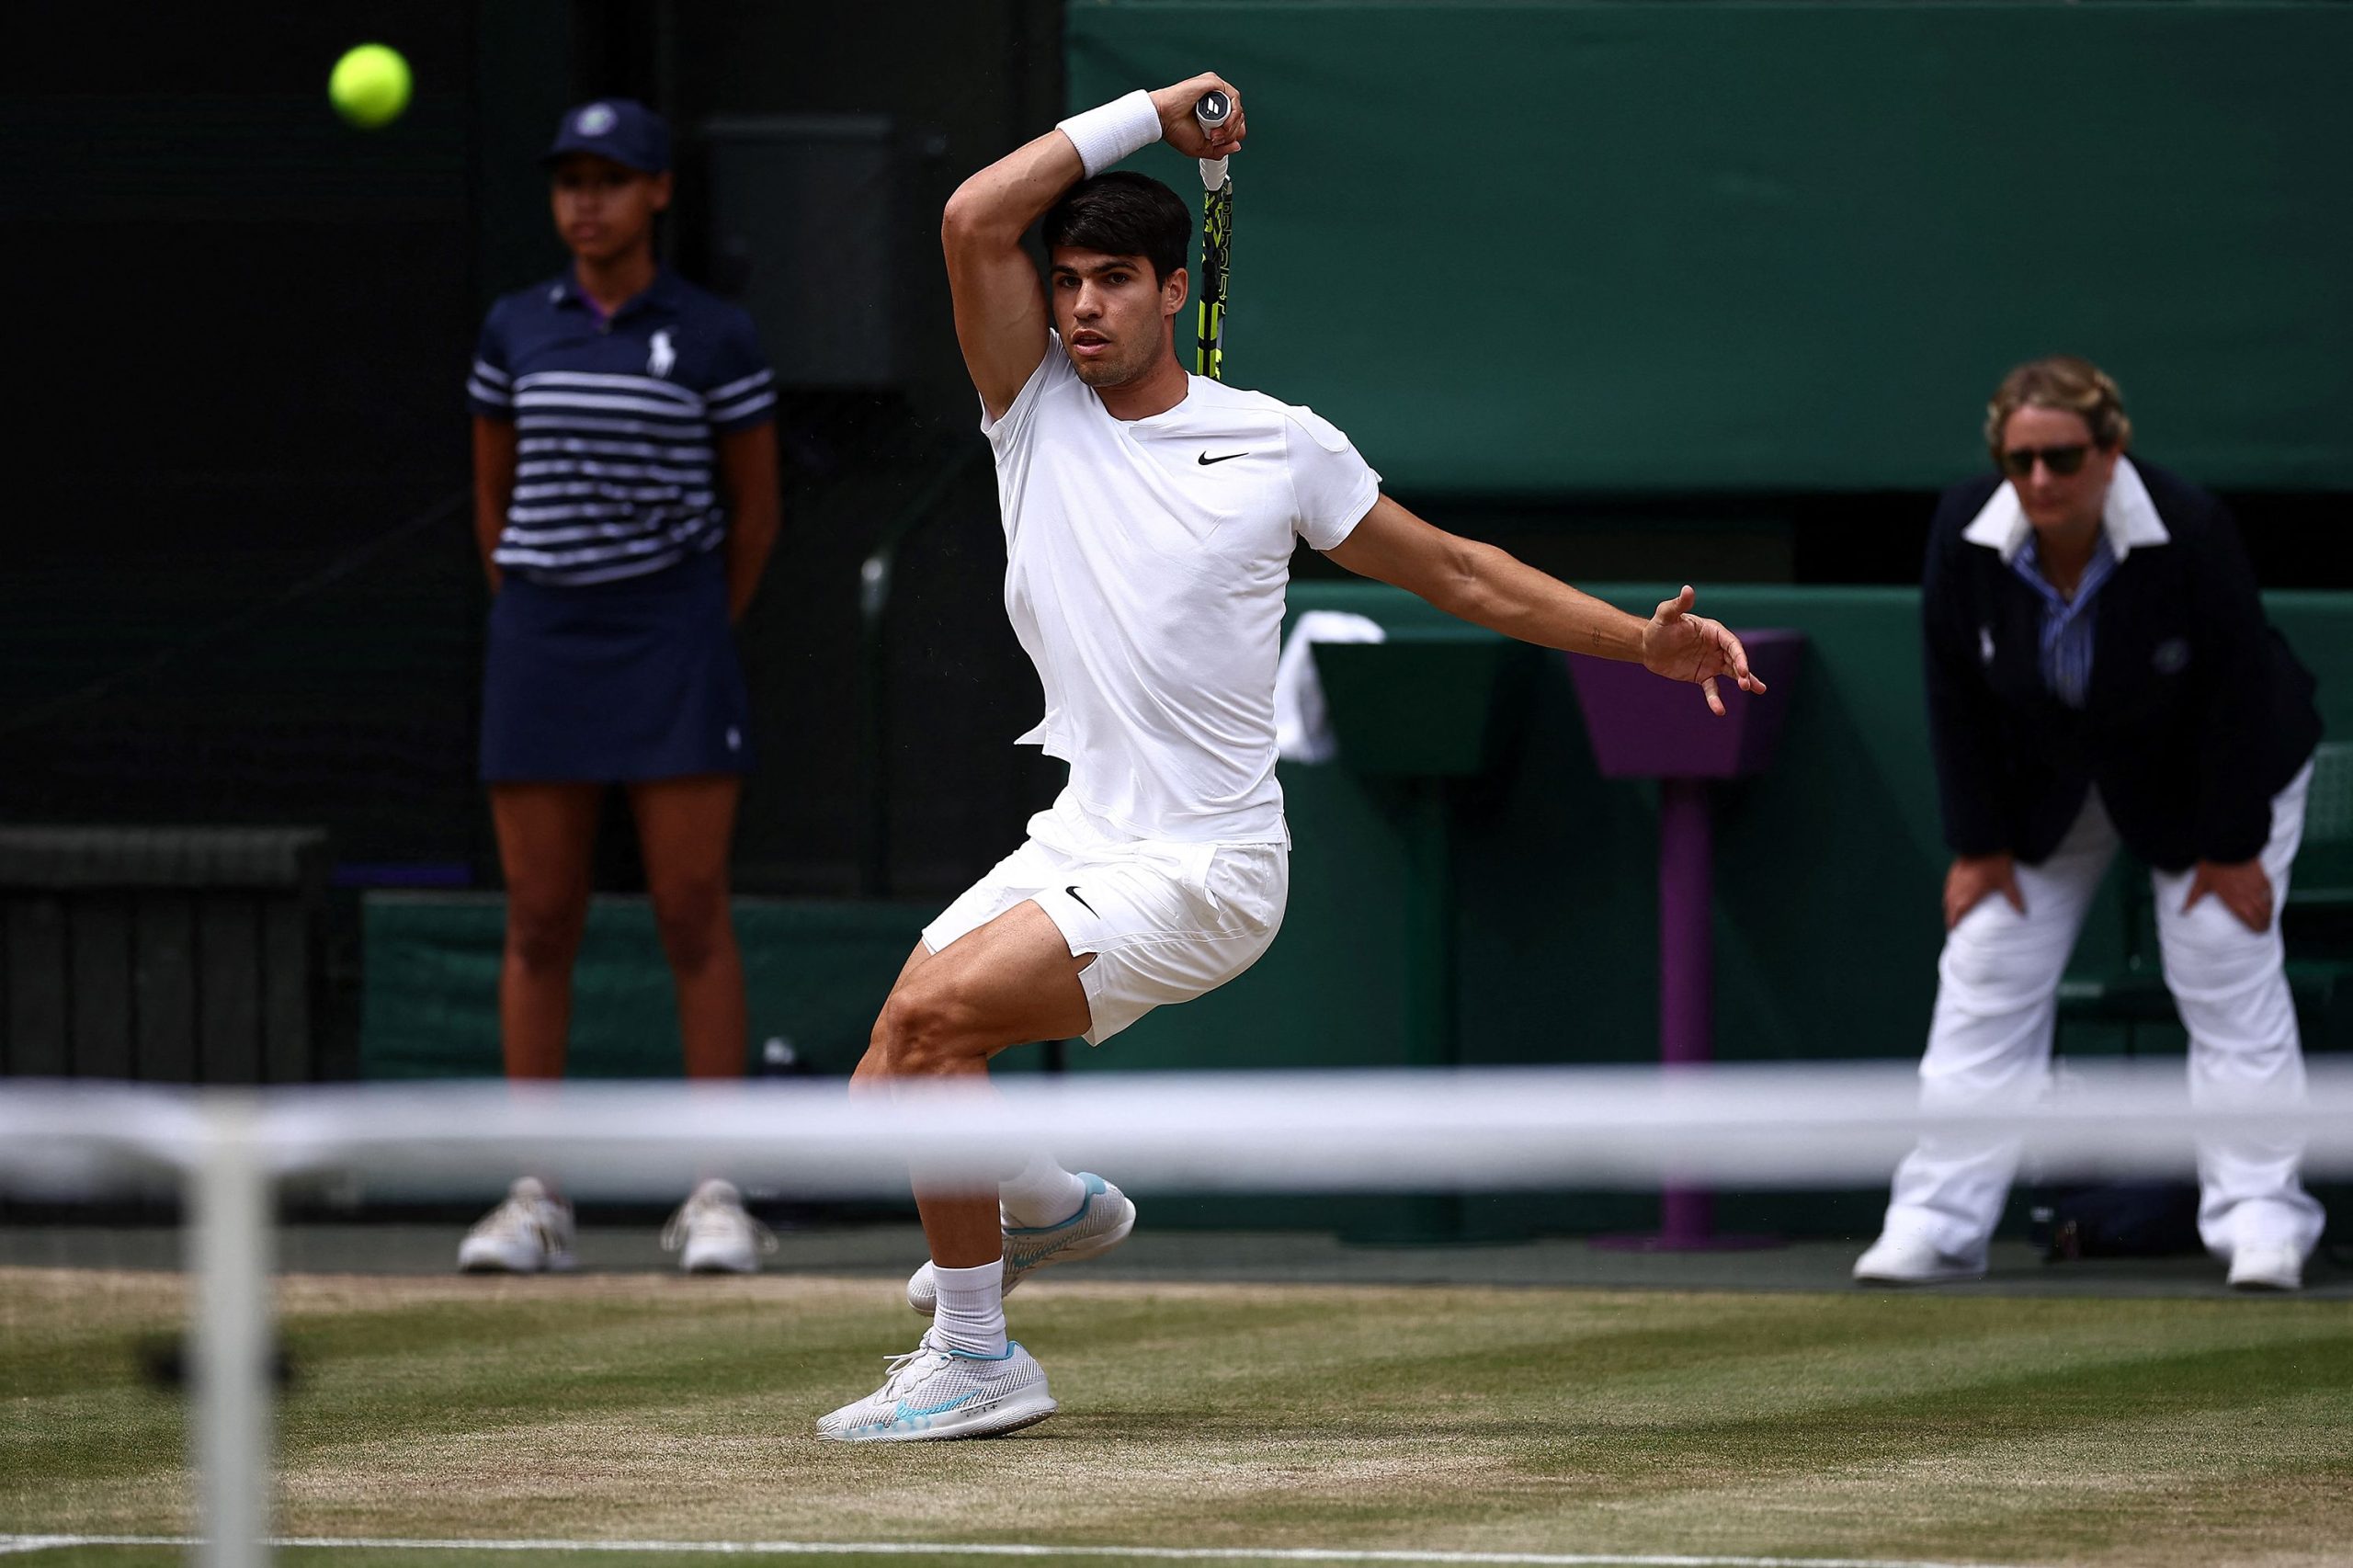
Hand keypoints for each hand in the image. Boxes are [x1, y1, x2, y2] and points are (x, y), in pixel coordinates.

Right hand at [1151, 74, 1244, 159]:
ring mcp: (1215, 91)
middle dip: (1231, 133)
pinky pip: (1233, 97)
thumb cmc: (1176, 130)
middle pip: (1238, 116)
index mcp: (1213, 113)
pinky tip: (1222, 122)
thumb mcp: (1201, 148)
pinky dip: (1232, 113)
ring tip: (1217, 133)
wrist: (1163, 119)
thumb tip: (1236, 146)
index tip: (1222, 142)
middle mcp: (1215, 101)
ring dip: (1231, 125)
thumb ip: (1220, 150)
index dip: (1233, 135)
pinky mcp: (1213, 83)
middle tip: (1216, 139)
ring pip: (1237, 108)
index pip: (1235, 123)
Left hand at [1640, 585, 1765, 715]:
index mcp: (1713, 631)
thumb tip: (1688, 589)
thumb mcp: (1666, 615)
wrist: (1646, 646)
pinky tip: (1720, 710)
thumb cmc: (1658, 627)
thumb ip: (1678, 605)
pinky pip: (1712, 688)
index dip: (1739, 656)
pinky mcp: (1702, 676)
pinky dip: (1716, 699)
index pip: (1732, 644)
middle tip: (1748, 684)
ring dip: (1744, 680)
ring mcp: (1711, 662)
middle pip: (1736, 658)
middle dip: (1744, 671)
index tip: (1742, 670)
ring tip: (1758, 689)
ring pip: (1732, 672)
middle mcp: (1716, 646)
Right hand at [1944, 852, 2024, 929]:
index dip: (1954, 922)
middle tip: (1951, 924)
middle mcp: (1959, 888)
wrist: (1984, 840)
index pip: (1958, 912)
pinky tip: (1952, 893)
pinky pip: (1948, 886)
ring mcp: (1955, 878)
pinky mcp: (1954, 869)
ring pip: (1947, 896)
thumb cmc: (1996, 861)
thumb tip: (2023, 913)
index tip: (1953, 930)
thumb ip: (2014, 897)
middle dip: (1949, 916)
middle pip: (1949, 906)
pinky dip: (1948, 893)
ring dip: (1948, 905)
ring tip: (1950, 911)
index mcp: (1970, 894)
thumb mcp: (2007, 880)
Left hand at [2184, 857, 2272, 932]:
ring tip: (2268, 918)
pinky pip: (2270, 892)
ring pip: (2267, 905)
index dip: (2255, 927)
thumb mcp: (2200, 882)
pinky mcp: (2263, 877)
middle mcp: (2248, 897)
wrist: (2228, 846)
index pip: (2248, 919)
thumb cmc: (2212, 865)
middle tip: (2265, 929)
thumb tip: (2182, 911)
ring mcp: (2257, 887)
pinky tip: (2270, 902)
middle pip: (2260, 914)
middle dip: (2264, 923)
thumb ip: (2193, 899)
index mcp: (2233, 901)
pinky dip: (2271, 899)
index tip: (2258, 932)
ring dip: (2269, 913)